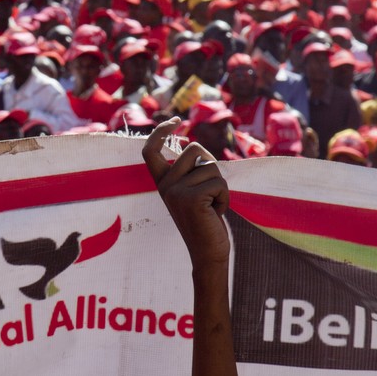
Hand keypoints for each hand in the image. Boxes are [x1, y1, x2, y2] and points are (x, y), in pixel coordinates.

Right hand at [142, 117, 230, 267]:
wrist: (209, 254)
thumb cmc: (206, 221)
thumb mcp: (193, 192)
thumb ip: (190, 172)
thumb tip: (192, 146)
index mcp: (163, 183)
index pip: (151, 151)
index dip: (160, 132)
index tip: (176, 121)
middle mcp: (165, 186)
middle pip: (195, 149)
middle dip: (211, 167)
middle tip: (210, 194)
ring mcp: (175, 192)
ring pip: (211, 166)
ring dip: (220, 186)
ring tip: (212, 206)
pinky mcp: (191, 199)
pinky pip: (219, 182)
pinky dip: (225, 197)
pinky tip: (216, 213)